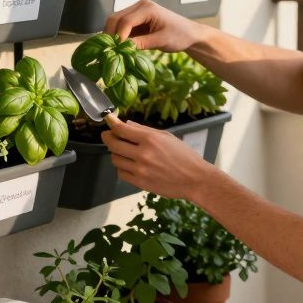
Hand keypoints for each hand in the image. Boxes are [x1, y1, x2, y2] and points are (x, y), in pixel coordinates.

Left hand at [101, 114, 216, 200]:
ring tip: (123, 151)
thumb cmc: (184, 157)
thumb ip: (145, 130)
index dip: (111, 123)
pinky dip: (122, 167)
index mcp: (150, 139)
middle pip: (113, 144)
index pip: (121, 129)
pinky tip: (129, 164)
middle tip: (108, 135)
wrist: (195, 179)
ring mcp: (140, 170)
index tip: (108, 120)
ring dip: (116, 153)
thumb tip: (127, 124)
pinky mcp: (140, 183)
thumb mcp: (167, 137)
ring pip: (115, 159)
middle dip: (108, 137)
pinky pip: (121, 173)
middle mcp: (143, 154)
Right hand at [104, 0, 205, 52]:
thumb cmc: (180, 35)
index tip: (116, 50)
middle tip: (109, 52)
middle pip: (115, 18)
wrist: (189, 34)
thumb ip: (142, 43)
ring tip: (112, 52)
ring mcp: (136, 12)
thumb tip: (123, 48)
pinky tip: (118, 49)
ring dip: (112, 36)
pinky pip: (121, 28)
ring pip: (115, 22)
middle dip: (110, 35)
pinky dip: (117, 37)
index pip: (126, 20)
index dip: (119, 36)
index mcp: (147, 8)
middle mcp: (139, 6)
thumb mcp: (162, 41)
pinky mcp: (135, 20)